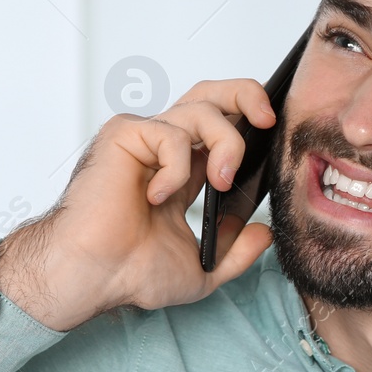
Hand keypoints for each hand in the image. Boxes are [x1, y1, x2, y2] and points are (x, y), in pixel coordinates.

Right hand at [0, 79, 276, 330]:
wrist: (94, 277)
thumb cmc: (129, 271)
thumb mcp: (203, 269)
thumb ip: (237, 253)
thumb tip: (265, 233)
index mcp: (184, 171)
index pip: (224, 127)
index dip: (252, 124)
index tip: (276, 138)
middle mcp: (165, 149)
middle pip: (212, 95)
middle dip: (247, 95)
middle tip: (267, 120)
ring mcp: (145, 140)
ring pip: (202, 110)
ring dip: (226, 144)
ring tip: (221, 183)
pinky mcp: (125, 136)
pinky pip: (171, 134)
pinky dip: (177, 167)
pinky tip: (157, 197)